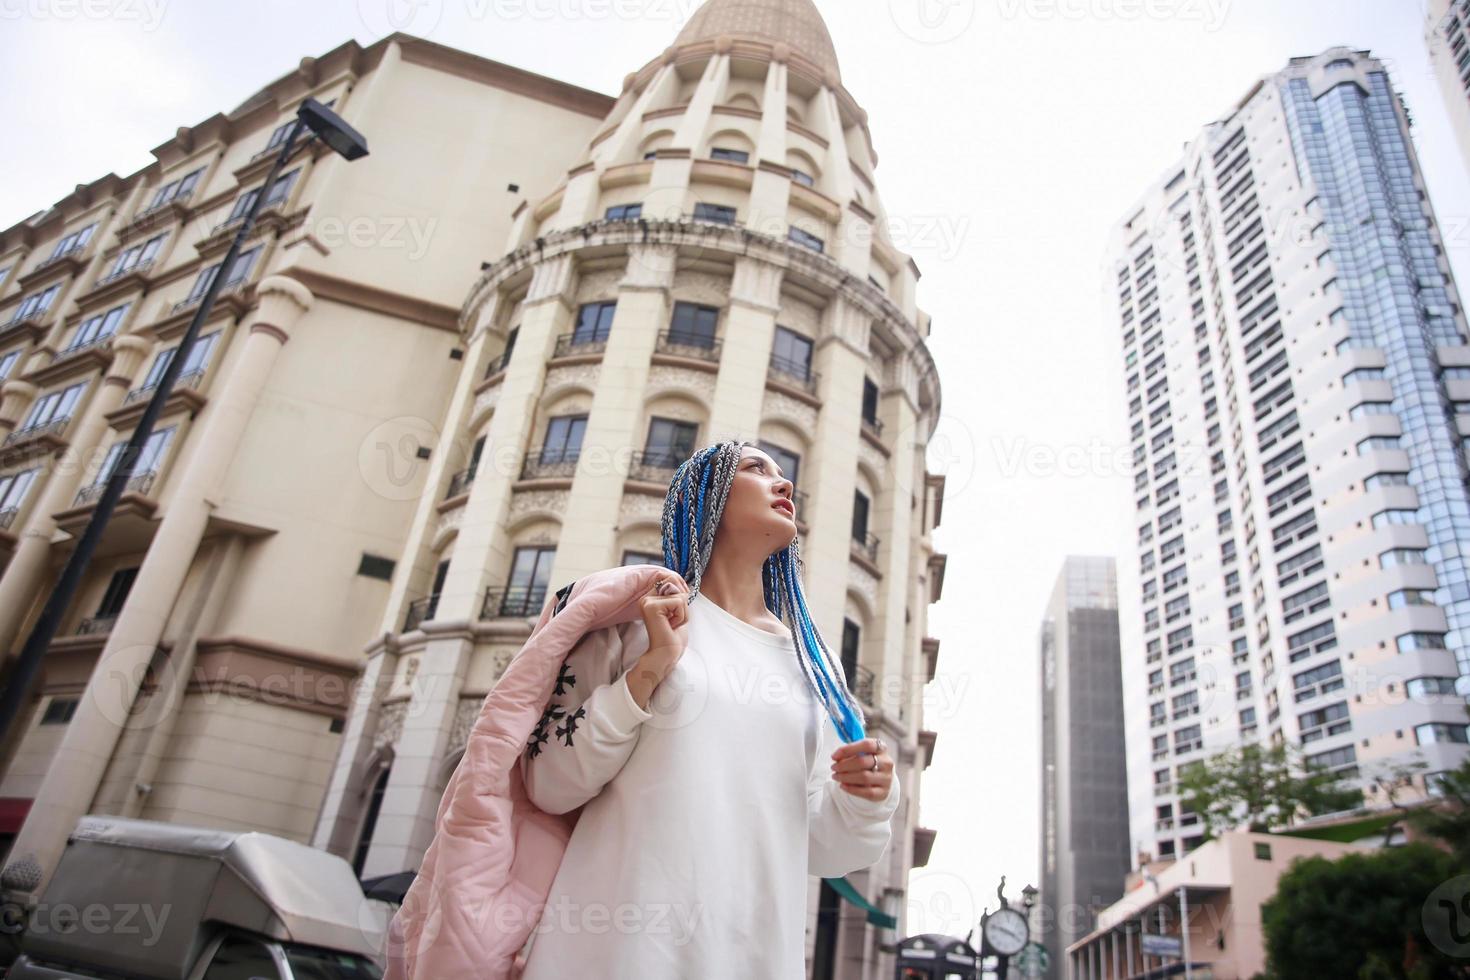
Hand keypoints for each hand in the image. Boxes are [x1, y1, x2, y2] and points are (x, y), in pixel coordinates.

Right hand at [627, 572, 690, 709]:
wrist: (666, 656)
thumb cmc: (673, 638)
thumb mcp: (678, 612)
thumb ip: (677, 595)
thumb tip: (679, 580)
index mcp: (650, 598)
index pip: (675, 583)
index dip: (682, 601)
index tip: (673, 618)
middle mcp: (646, 598)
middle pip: (679, 589)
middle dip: (683, 608)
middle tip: (672, 623)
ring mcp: (647, 602)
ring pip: (680, 596)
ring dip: (682, 614)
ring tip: (671, 626)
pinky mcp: (652, 607)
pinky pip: (679, 602)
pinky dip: (681, 617)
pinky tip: (670, 627)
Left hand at [829, 737, 892, 802]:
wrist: (881, 779)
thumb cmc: (868, 762)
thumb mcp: (862, 753)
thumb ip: (850, 753)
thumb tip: (836, 757)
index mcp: (882, 748)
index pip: (866, 745)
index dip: (848, 749)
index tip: (834, 756)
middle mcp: (886, 762)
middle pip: (863, 762)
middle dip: (844, 765)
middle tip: (833, 767)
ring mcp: (886, 778)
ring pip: (864, 777)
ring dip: (845, 777)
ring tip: (836, 776)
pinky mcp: (883, 792)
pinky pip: (866, 792)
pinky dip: (851, 789)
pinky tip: (842, 786)